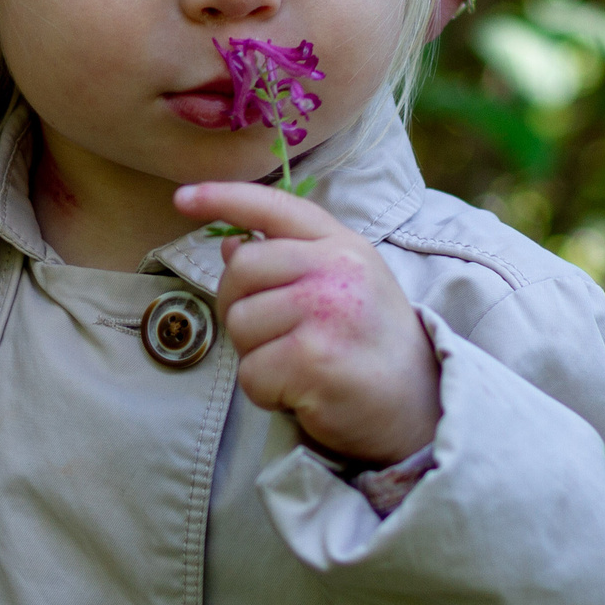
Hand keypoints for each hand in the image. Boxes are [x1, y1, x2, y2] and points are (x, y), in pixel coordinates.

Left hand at [173, 180, 440, 465]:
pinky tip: (302, 392)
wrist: (420, 407)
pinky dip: (267, 391)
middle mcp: (336, 269)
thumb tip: (230, 246)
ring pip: (241, 325)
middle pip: (241, 271)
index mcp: (342, 245)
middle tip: (275, 337)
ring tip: (298, 366)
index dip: (223, 198)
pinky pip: (251, 372)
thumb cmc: (372, 345)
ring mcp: (326, 312)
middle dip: (241, 308)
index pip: (274, 207)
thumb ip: (291, 260)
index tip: (183, 197)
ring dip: (257, 356)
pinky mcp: (313, 360)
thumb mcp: (343, 286)